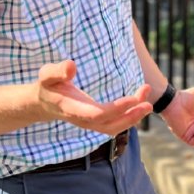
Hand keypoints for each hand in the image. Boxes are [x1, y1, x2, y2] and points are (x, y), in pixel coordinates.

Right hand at [33, 60, 151, 135]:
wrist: (44, 103)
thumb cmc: (48, 86)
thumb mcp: (47, 75)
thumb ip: (58, 71)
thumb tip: (72, 66)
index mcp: (72, 109)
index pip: (97, 114)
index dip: (116, 109)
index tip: (134, 98)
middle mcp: (83, 121)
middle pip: (110, 126)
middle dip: (131, 116)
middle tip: (148, 103)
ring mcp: (91, 124)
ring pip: (115, 127)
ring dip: (133, 117)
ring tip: (147, 100)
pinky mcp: (97, 122)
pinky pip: (116, 123)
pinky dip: (129, 115)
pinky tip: (138, 101)